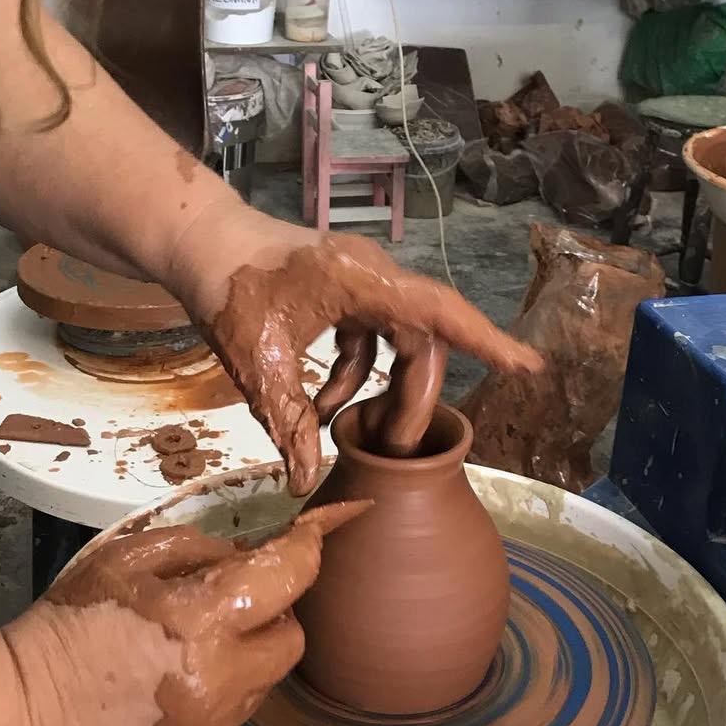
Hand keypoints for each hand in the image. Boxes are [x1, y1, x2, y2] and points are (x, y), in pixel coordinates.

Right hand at [1, 501, 368, 725]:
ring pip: (270, 675)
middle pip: (293, 635)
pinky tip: (186, 669)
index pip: (291, 575)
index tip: (317, 528)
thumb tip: (244, 554)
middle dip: (275, 608)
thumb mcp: (125, 558)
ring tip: (202, 636)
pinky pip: (241, 705)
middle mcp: (222, 677)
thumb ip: (195, 547)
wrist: (25, 711)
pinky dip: (231, 681)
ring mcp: (215, 721)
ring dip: (253, 648)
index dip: (310, 545)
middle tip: (232, 595)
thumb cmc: (71, 624)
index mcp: (203, 618)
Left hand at [190, 231, 541, 495]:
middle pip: (422, 340)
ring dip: (383, 389)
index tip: (528, 367)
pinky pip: (370, 338)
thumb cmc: (227, 289)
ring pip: (399, 341)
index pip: (439, 314)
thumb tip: (305, 482)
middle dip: (413, 397)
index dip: (486, 343)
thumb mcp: (257, 363)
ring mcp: (361, 281)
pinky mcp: (346, 290)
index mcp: (363, 282)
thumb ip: (288, 422)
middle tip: (395, 446)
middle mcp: (374, 276)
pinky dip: (355, 375)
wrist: (197, 242)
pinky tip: (323, 409)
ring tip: (358, 434)